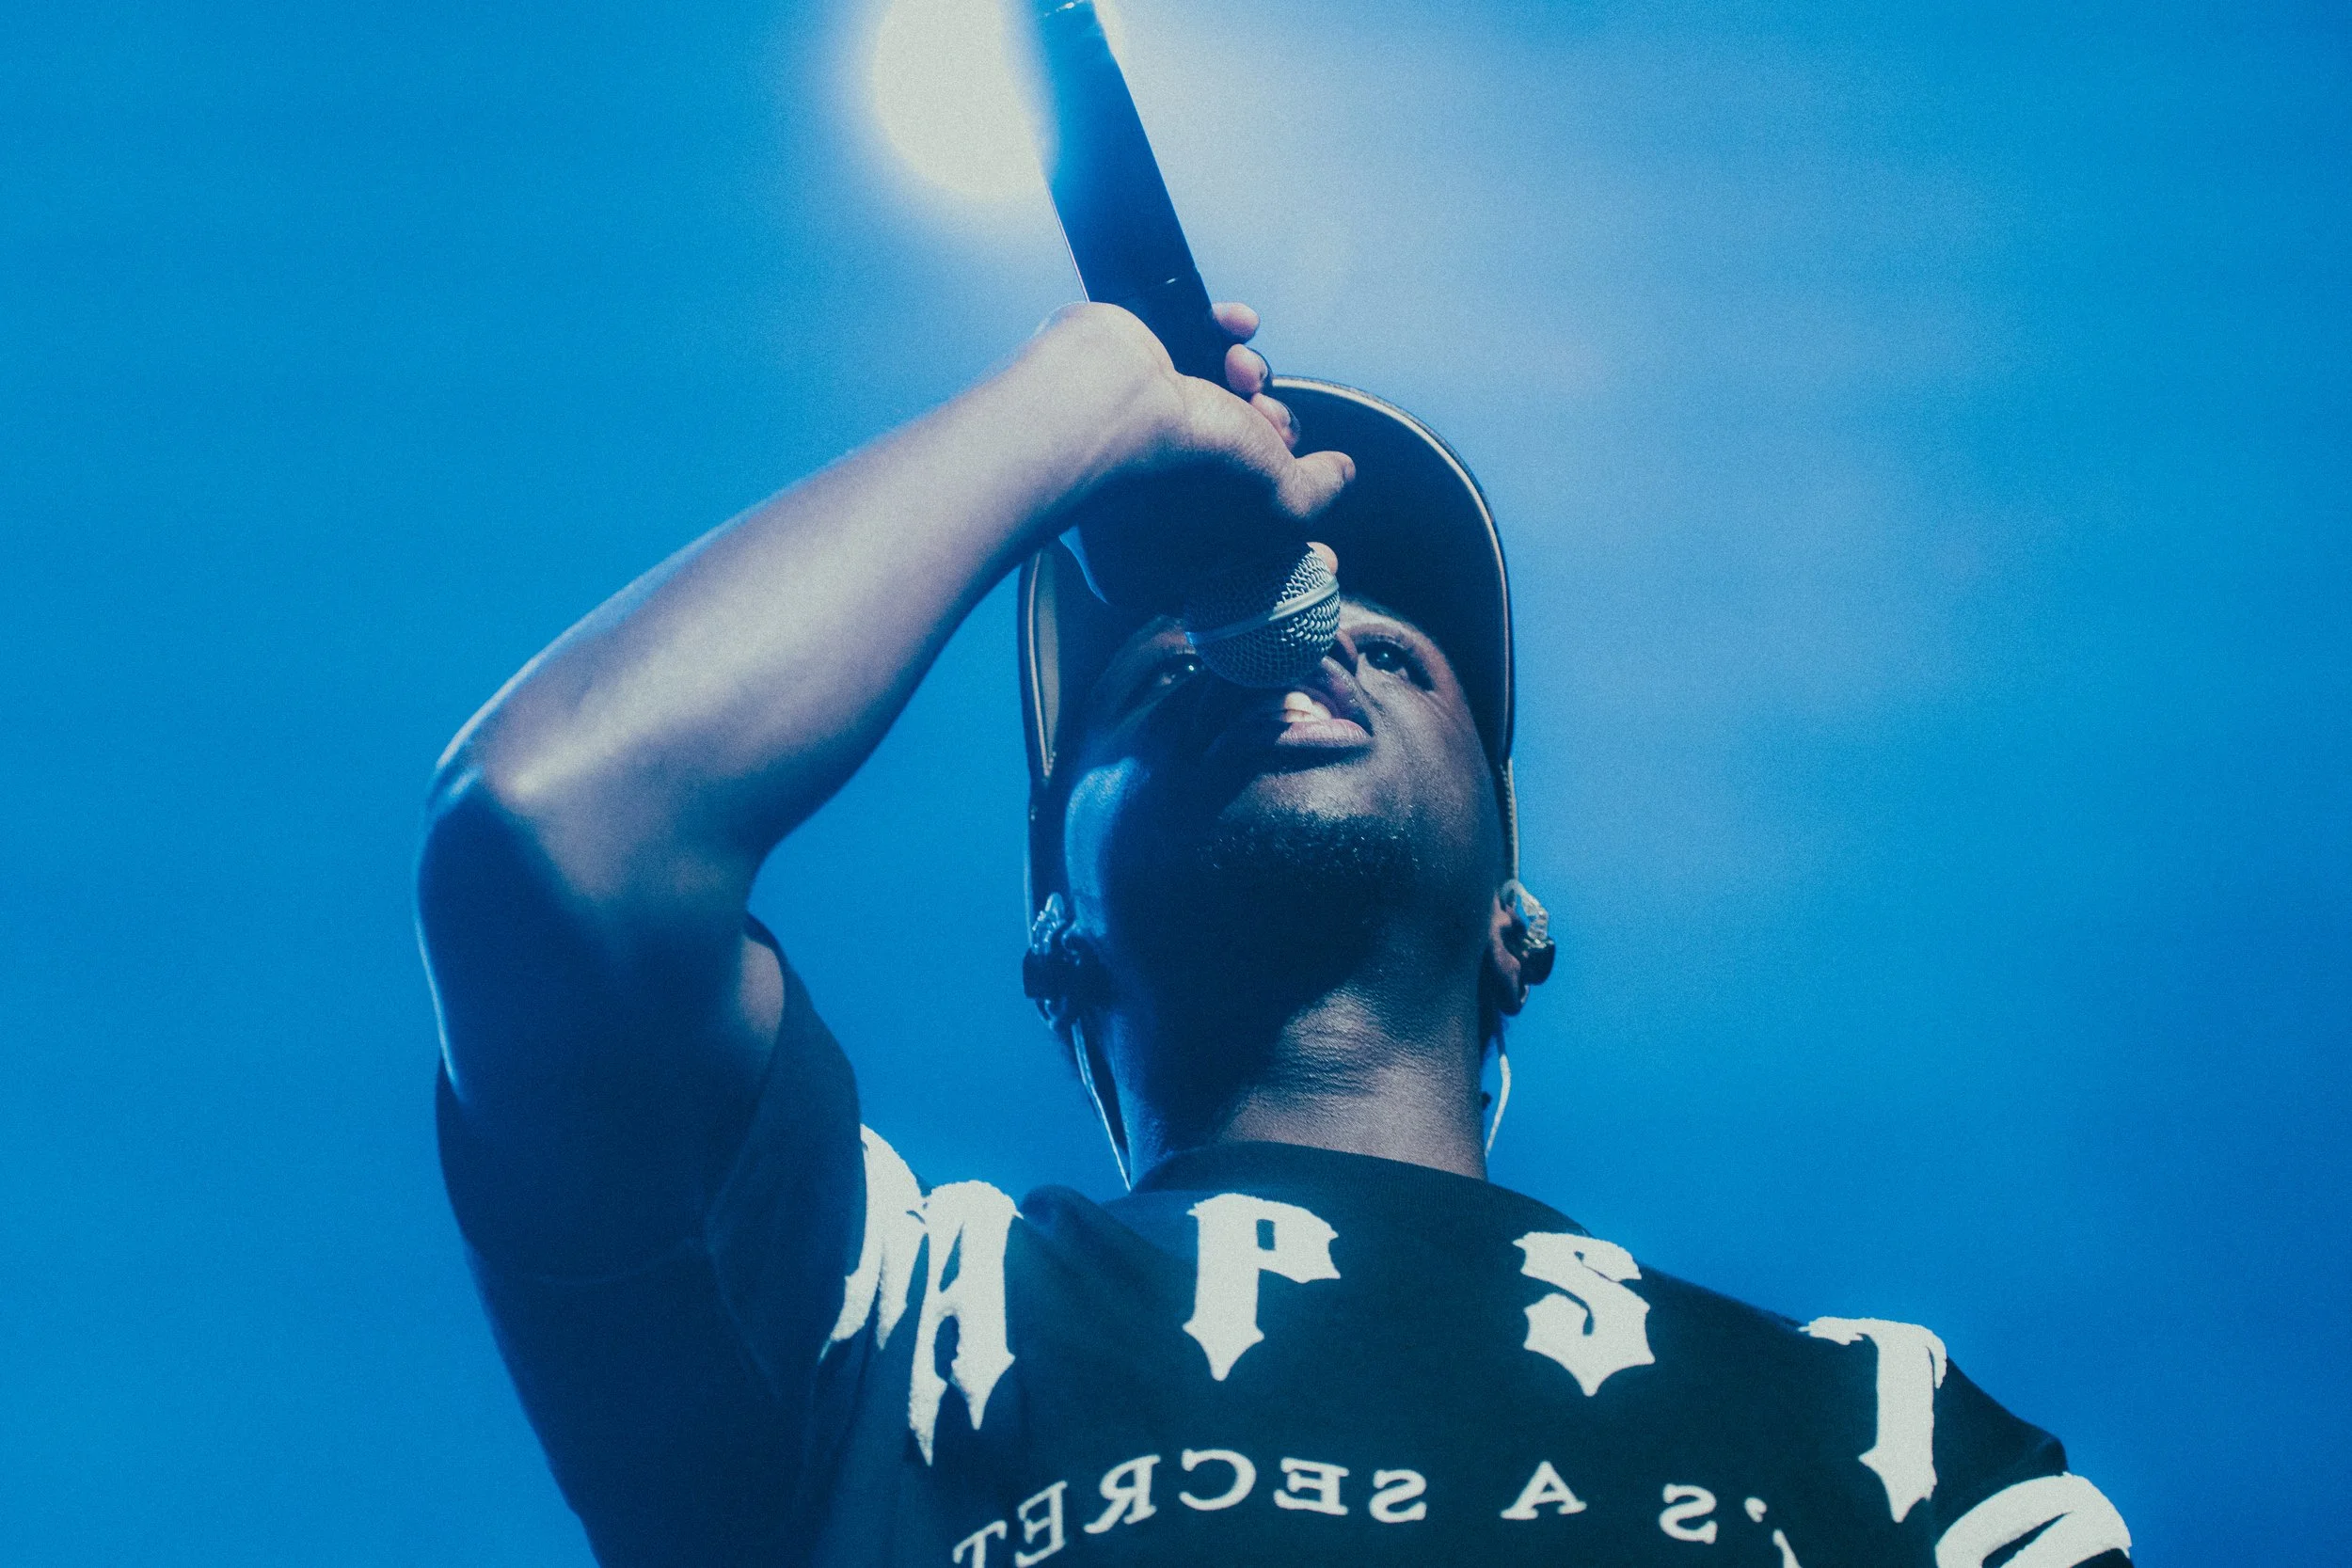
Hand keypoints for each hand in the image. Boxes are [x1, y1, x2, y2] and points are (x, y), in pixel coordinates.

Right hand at [1034, 301, 1355, 526]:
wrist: (1105, 397)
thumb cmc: (1178, 472)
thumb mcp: (1277, 510)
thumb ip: (1315, 497)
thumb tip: (1337, 475)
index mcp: (1155, 558)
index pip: (1237, 553)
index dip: (1283, 535)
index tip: (1319, 540)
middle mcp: (1137, 500)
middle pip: (1234, 467)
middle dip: (1267, 438)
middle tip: (1267, 425)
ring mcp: (1129, 435)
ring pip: (1217, 403)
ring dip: (1249, 379)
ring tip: (1241, 372)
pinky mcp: (1126, 373)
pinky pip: (1188, 345)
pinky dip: (1220, 332)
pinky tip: (1233, 329)